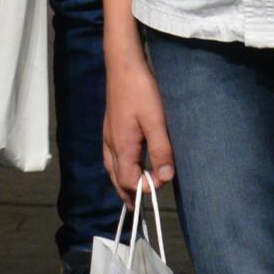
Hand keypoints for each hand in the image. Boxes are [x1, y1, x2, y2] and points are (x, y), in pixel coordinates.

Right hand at [102, 51, 175, 198]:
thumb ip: (161, 151)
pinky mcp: (110, 127)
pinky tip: (127, 163)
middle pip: (116, 178)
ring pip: (111, 168)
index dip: (144, 189)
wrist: (122, 65)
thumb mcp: (157, 121)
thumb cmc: (141, 90)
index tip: (162, 186)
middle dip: (128, 194)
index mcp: (122, 146)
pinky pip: (111, 157)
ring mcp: (108, 135)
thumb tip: (165, 179)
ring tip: (133, 192)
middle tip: (139, 207)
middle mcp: (110, 144)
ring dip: (122, 182)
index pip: (129, 181)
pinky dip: (119, 168)